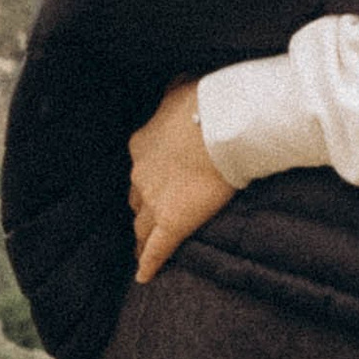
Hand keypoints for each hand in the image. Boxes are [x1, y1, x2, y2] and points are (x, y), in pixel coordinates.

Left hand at [129, 82, 239, 283]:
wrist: (222, 125)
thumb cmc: (206, 102)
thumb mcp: (183, 87)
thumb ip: (175, 92)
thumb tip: (179, 82)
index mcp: (141, 144)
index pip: (140, 167)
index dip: (148, 177)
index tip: (158, 180)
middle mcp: (140, 175)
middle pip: (136, 198)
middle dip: (143, 207)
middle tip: (152, 216)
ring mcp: (154, 201)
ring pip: (141, 226)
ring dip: (142, 236)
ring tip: (144, 248)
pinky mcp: (172, 223)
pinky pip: (155, 250)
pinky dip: (148, 264)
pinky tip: (144, 276)